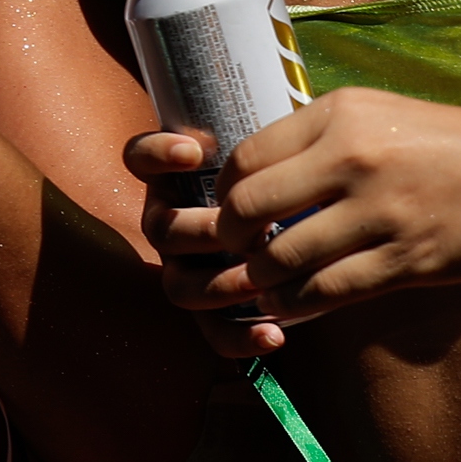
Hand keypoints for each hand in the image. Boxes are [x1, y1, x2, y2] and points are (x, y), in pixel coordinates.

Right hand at [124, 129, 286, 359]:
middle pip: (162, 231)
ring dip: (217, 285)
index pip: (140, 158)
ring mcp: (191, 272)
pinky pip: (213, 333)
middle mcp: (174, 225)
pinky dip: (239, 337)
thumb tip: (253, 124)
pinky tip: (276, 334)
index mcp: (176, 181)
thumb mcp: (279, 154)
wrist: (321, 224)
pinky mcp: (216, 314)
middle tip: (235, 231)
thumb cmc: (296, 179)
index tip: (194, 152)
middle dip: (200, 232)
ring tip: (256, 282)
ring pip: (179, 287)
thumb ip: (264, 142)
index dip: (156, 155)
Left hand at [198, 86, 460, 322]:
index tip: (232, 214)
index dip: (225, 196)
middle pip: (248, 208)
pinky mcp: (408, 260)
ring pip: (282, 258)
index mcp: (342, 113)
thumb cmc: (454, 144)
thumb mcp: (384, 116)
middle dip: (232, 240)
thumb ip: (322, 139)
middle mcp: (354, 156)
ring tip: (262, 283)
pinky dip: (297, 305)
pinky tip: (292, 306)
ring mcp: (381, 211)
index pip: (245, 159)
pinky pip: (327, 292)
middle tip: (239, 253)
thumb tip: (255, 175)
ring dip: (260, 279)